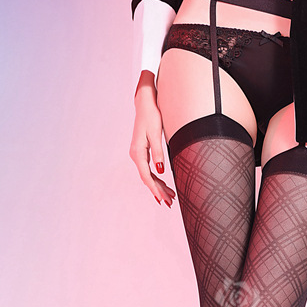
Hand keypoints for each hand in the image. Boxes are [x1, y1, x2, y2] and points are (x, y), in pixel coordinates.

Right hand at [129, 71, 175, 207]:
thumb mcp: (155, 134)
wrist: (144, 103)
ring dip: (159, 186)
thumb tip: (160, 171)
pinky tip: (165, 184)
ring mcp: (138, 154)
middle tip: (169, 203)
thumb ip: (158, 153)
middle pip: (147, 178)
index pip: (146, 176)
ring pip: (149, 175)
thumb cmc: (151, 115)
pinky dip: (157, 178)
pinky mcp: (143, 152)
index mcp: (137, 152)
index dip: (155, 189)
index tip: (163, 199)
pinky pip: (149, 169)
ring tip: (170, 197)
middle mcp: (135, 155)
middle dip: (158, 192)